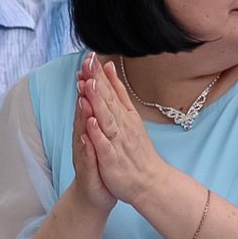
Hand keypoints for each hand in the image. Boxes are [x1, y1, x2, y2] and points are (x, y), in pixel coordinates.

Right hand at [67, 56, 115, 211]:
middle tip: (84, 67)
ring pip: (83, 129)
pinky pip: (87, 153)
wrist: (95, 195)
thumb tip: (96, 91)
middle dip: (84, 89)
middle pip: (83, 109)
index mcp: (90, 127)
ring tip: (83, 94)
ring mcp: (84, 152)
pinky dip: (87, 142)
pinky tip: (87, 130)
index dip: (89, 80)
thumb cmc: (100, 163)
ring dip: (82, 112)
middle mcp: (83, 137)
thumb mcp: (101, 136)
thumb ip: (98, 114)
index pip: (88, 100)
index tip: (90, 60)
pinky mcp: (87, 169)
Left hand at [77, 55, 182, 211]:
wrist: (150, 182)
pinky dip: (98, 133)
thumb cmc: (137, 151)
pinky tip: (90, 122)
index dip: (100, 74)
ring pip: (106, 119)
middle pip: (108, 100)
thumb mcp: (130, 116)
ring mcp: (118, 142)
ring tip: (87, 85)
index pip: (111, 91)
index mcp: (125, 115)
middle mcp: (122, 125)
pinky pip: (105, 145)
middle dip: (97, 81)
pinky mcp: (113, 160)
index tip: (91, 56)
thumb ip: (119, 93)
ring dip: (96, 102)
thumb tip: (110, 68)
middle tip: (88, 62)